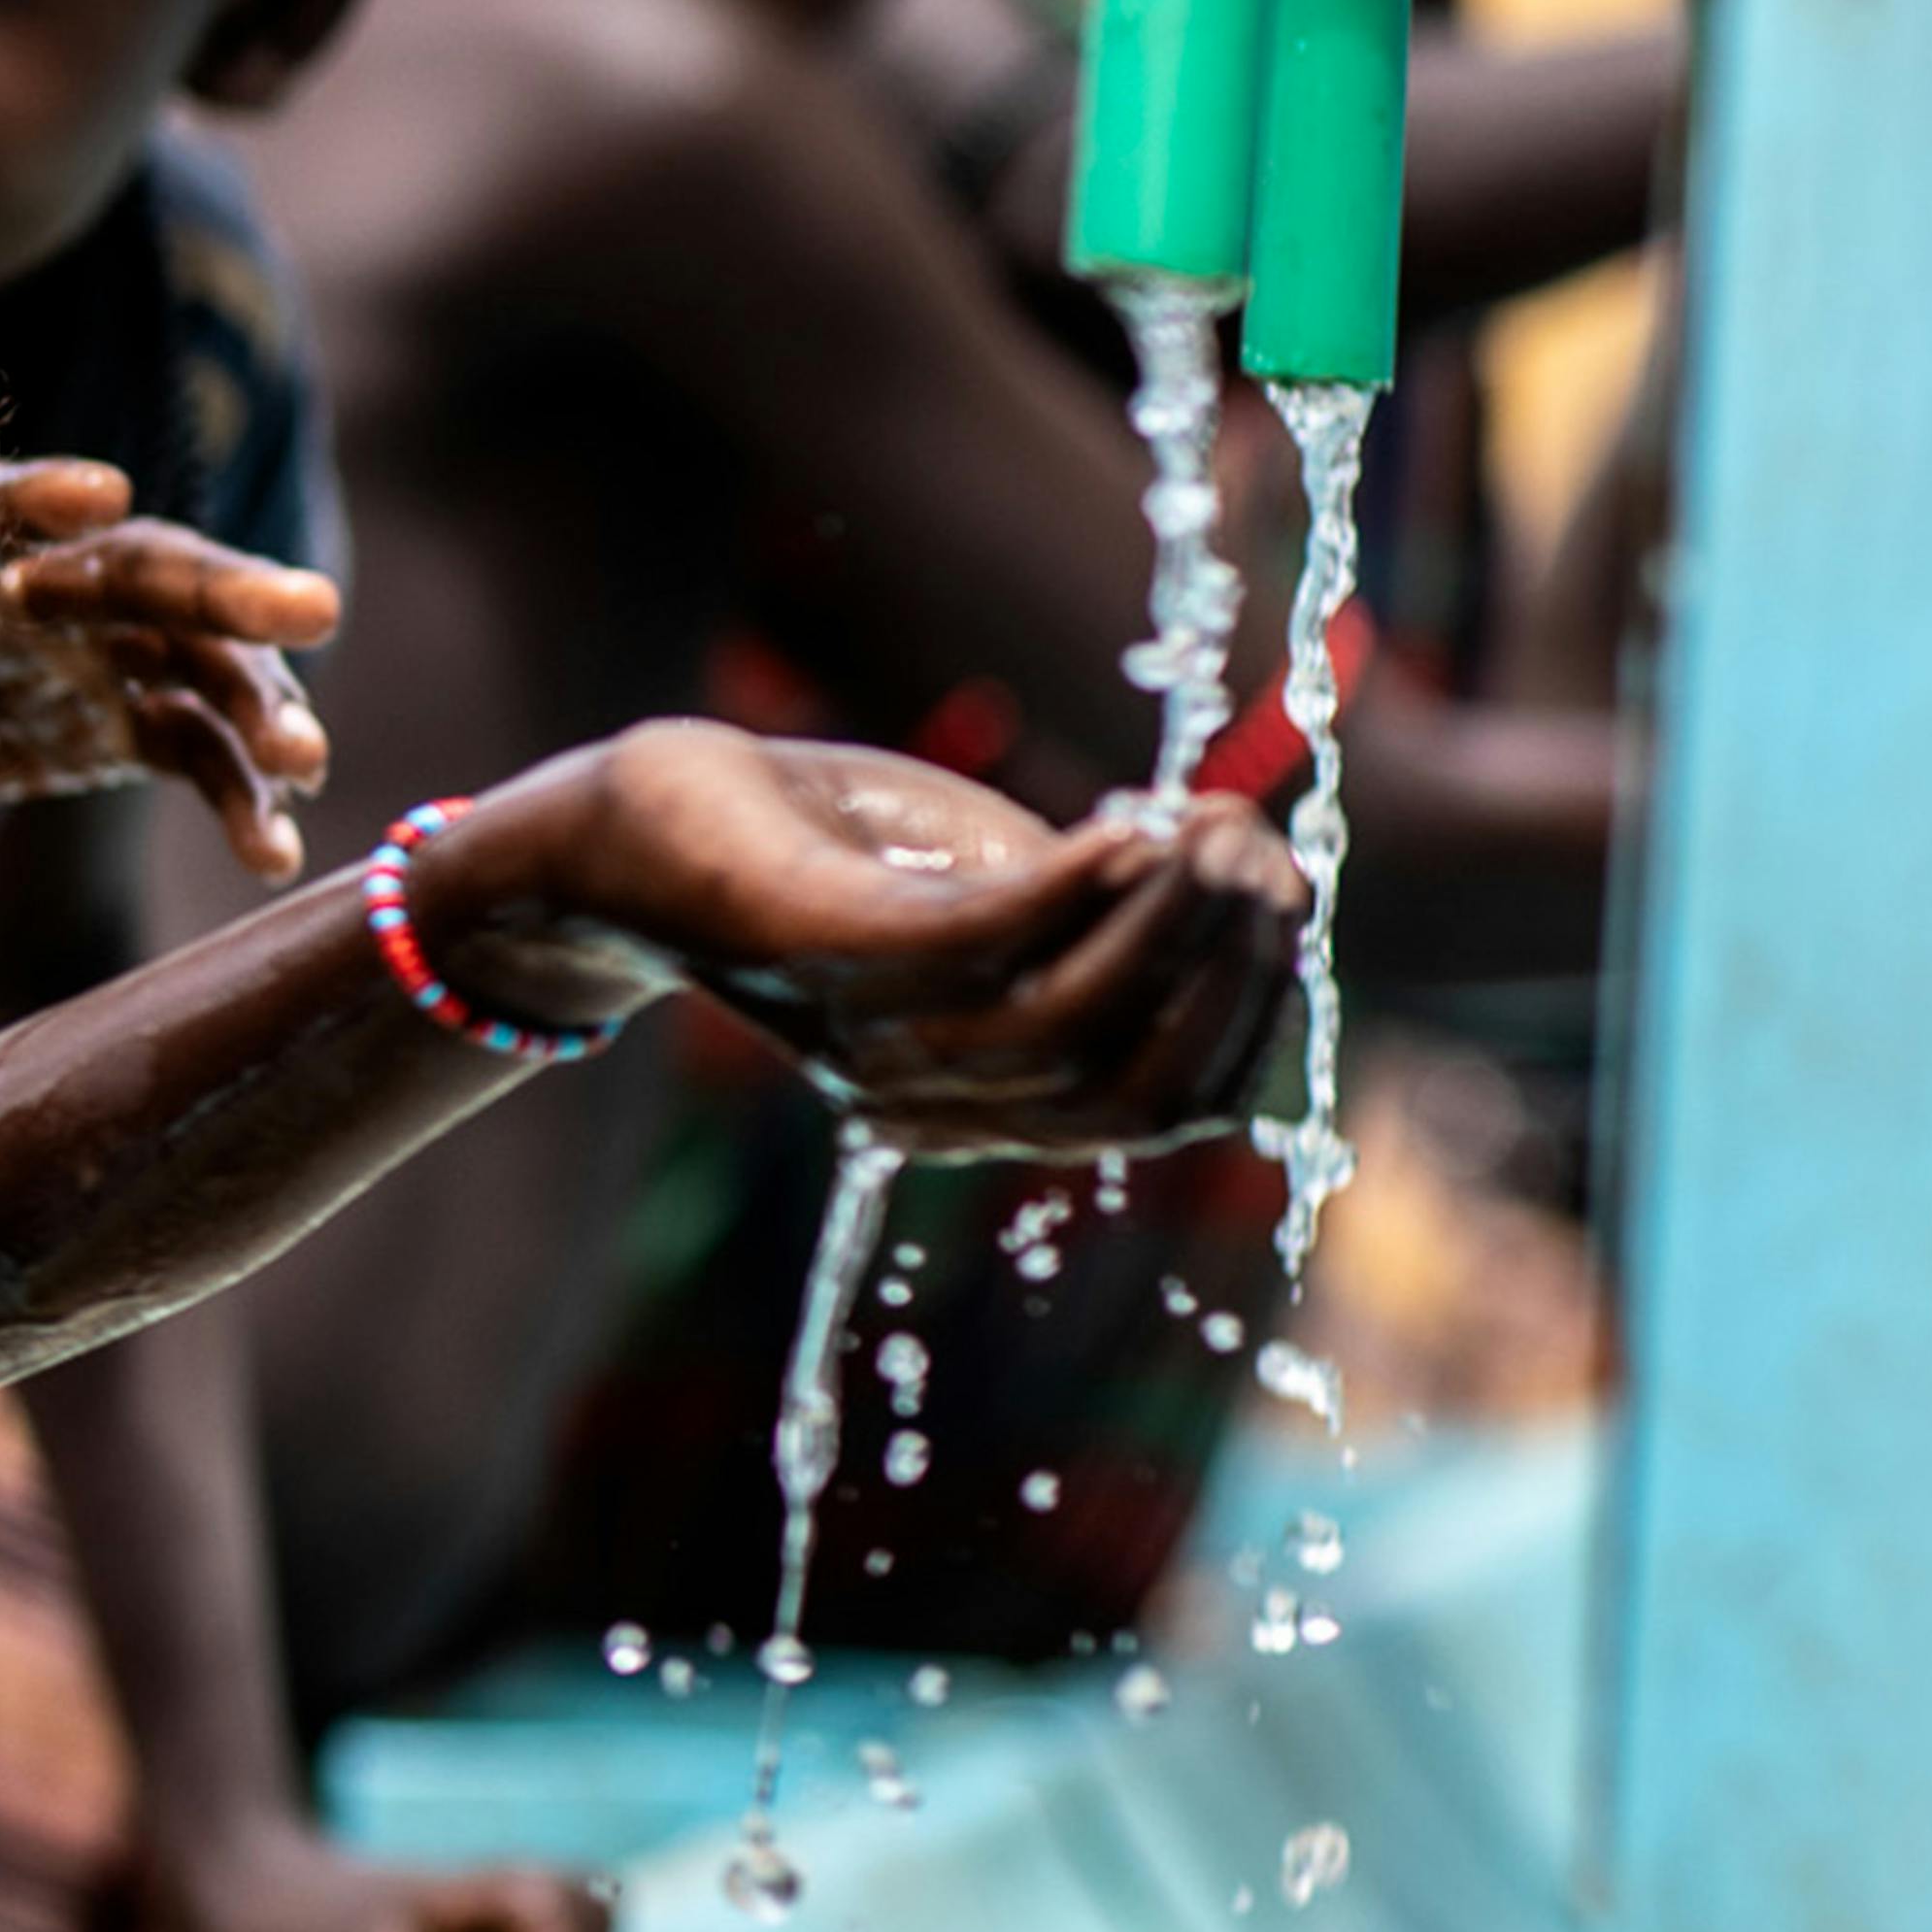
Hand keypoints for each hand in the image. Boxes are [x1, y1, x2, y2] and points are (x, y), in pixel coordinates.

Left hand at [0, 459, 335, 878]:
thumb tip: (108, 494)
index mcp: (57, 550)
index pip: (162, 566)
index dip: (231, 590)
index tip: (310, 613)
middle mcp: (100, 601)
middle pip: (202, 633)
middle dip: (263, 671)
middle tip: (307, 733)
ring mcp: (110, 668)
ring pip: (214, 699)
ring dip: (265, 742)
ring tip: (301, 781)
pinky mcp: (110, 737)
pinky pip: (195, 764)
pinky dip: (241, 808)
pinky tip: (273, 857)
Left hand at [451, 727, 1305, 1153]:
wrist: (642, 824)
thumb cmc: (842, 853)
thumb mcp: (1009, 891)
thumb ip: (1124, 913)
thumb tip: (1284, 893)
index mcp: (985, 1100)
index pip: (1168, 1107)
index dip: (1256, 1015)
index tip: (1289, 900)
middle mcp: (928, 1097)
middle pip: (1136, 1089)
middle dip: (1230, 974)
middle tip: (1264, 857)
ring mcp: (868, 1036)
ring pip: (1068, 1027)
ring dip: (1167, 921)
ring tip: (1214, 828)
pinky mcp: (813, 952)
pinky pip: (972, 948)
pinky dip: (1071, 892)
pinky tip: (1127, 827)